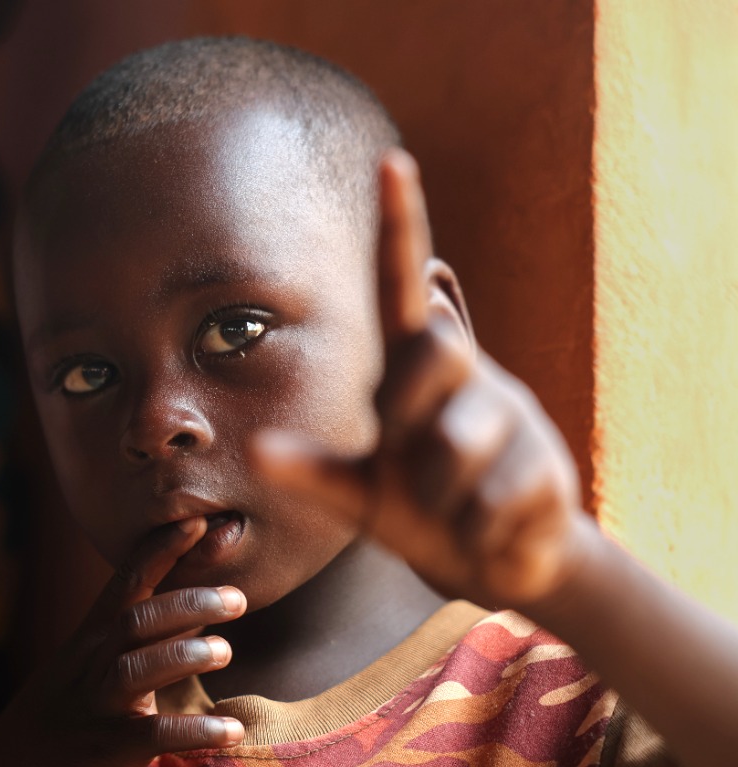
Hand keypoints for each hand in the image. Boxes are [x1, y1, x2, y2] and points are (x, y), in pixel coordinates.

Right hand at [0, 516, 244, 766]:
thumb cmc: (73, 705)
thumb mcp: (101, 658)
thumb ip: (156, 628)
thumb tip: (207, 595)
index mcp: (97, 633)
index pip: (130, 579)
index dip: (162, 548)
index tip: (198, 519)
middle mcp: (96, 661)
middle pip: (138, 619)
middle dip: (187, 603)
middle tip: (239, 598)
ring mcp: (101, 703)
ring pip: (138, 670)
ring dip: (183, 656)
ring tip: (225, 652)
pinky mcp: (110, 747)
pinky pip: (153, 736)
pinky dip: (193, 732)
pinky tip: (231, 730)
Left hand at [254, 149, 587, 609]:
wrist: (497, 566)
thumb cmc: (420, 514)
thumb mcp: (361, 496)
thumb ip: (314, 471)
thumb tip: (258, 451)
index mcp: (413, 376)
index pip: (403, 290)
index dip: (400, 228)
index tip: (391, 160)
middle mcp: (466, 378)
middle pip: (437, 350)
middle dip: (412, 415)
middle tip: (409, 470)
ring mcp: (512, 417)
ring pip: (458, 441)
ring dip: (439, 497)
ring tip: (449, 513)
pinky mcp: (547, 468)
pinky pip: (492, 502)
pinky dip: (473, 535)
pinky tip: (486, 534)